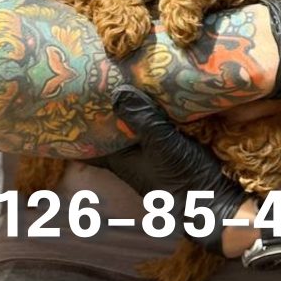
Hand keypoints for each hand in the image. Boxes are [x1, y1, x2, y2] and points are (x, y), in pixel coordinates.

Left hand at [90, 85, 248, 254]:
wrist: (216, 201)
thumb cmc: (183, 177)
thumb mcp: (162, 145)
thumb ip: (142, 119)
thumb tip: (116, 92)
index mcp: (121, 161)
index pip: (89, 146)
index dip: (76, 129)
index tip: (63, 108)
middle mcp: (132, 158)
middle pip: (109, 134)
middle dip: (102, 113)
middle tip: (94, 82)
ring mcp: (151, 155)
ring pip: (131, 130)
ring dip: (127, 110)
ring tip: (121, 80)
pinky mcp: (170, 150)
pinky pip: (152, 128)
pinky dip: (149, 113)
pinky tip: (155, 94)